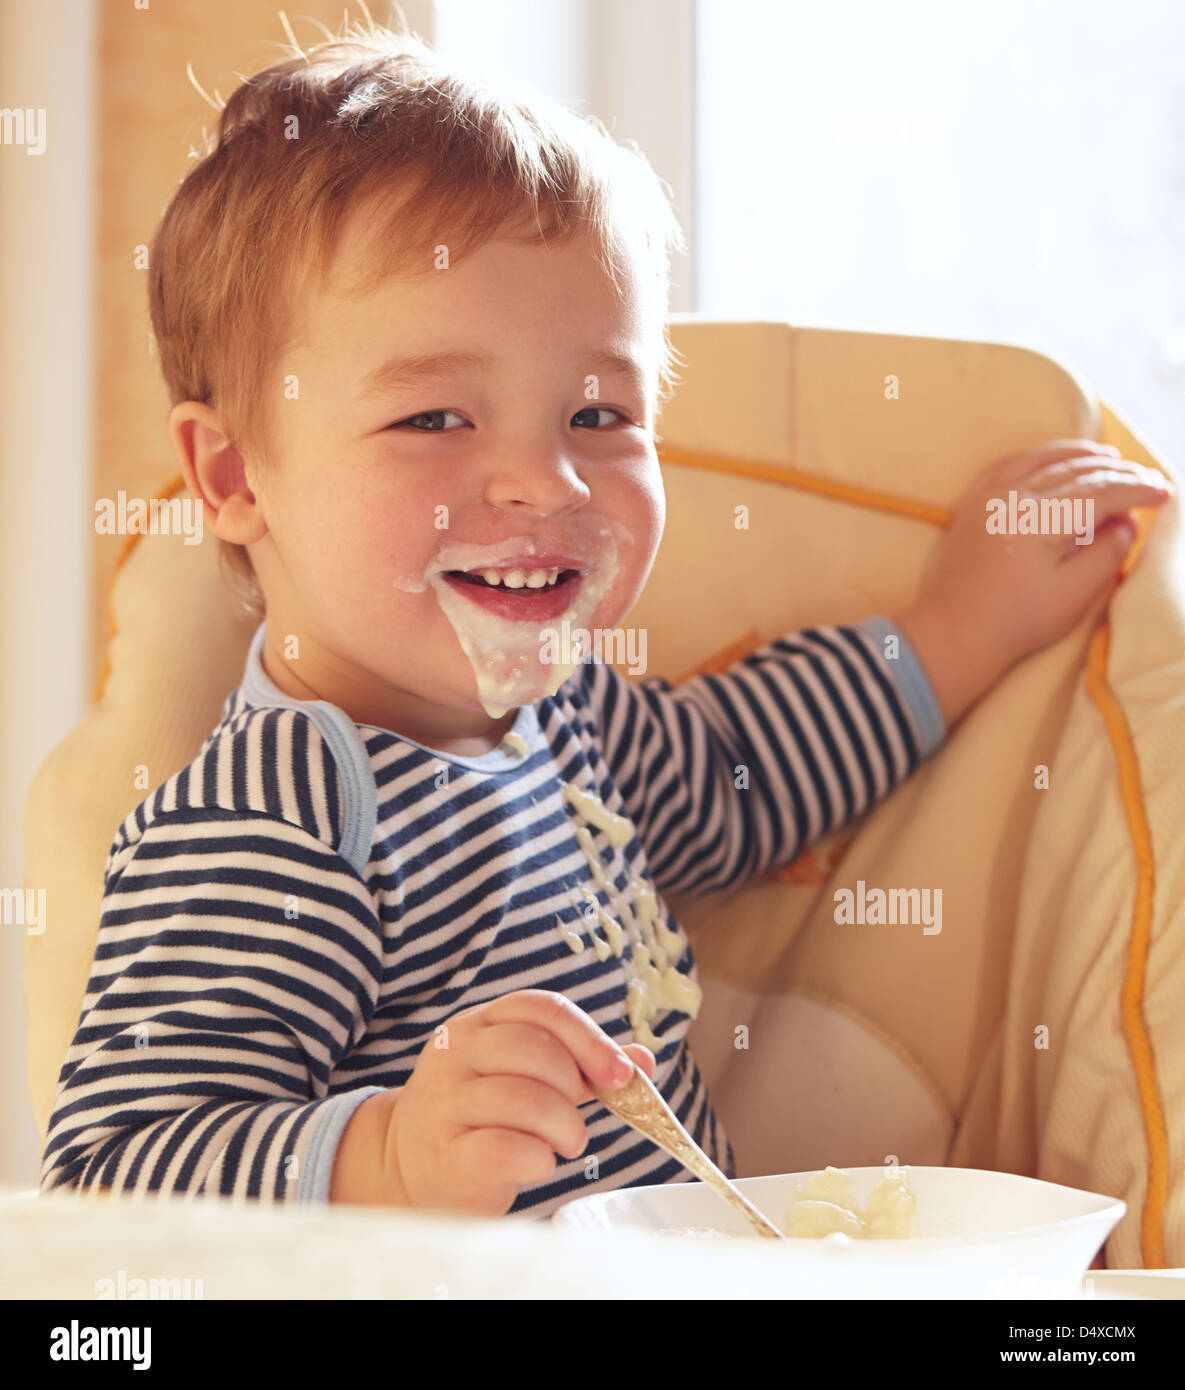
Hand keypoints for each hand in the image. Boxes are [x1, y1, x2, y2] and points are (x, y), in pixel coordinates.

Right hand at [386, 989, 655, 1215]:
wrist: (410, 1165)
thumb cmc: (482, 1116)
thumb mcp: (527, 1078)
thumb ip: (581, 1065)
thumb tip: (641, 1060)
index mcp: (479, 1023)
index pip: (541, 1008)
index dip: (590, 1038)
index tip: (621, 1075)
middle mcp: (455, 1053)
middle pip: (535, 1049)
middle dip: (575, 1087)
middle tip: (581, 1119)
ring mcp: (444, 1102)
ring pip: (524, 1099)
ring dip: (563, 1126)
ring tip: (565, 1143)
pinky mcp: (445, 1154)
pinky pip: (505, 1148)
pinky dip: (537, 1159)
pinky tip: (537, 1163)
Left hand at [893, 439, 1173, 727]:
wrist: (952, 634)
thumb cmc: (1015, 622)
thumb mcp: (1074, 594)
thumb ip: (1107, 553)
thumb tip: (1126, 520)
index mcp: (1041, 518)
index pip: (1102, 492)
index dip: (1138, 489)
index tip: (1165, 493)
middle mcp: (1013, 497)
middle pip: (1076, 472)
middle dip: (1118, 472)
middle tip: (1148, 479)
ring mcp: (988, 497)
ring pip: (1043, 460)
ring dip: (1081, 456)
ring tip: (1111, 457)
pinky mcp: (971, 505)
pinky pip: (1009, 464)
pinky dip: (1038, 456)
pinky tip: (1054, 458)